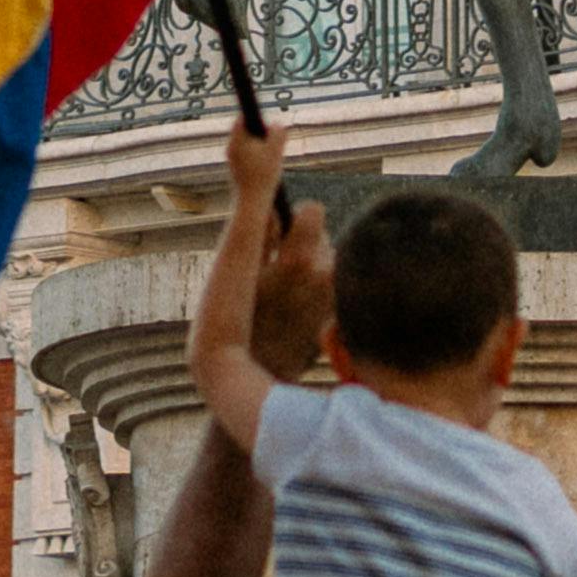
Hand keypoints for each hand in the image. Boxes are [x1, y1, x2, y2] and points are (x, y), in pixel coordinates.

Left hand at [221, 117, 286, 217]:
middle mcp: (231, 148)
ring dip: (260, 147)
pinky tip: (268, 168)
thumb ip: (278, 134)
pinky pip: (247, 157)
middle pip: (246, 131)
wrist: (250, 204)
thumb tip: (277, 124)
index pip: (243, 118)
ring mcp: (232, 160)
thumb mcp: (275, 151)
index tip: (268, 123)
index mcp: (236, 141)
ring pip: (247, 145)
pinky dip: (257, 158)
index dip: (257, 117)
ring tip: (273, 157)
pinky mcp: (236, 170)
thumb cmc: (263, 176)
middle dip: (261, 134)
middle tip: (274, 142)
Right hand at [249, 199, 334, 381]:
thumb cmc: (239, 321)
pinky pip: (331, 286)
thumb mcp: (238, 272)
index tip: (280, 236)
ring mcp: (335, 297)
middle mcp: (326, 276)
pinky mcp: (338, 316)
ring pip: (327, 261)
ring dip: (312, 269)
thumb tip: (270, 199)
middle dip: (303, 245)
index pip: (313, 210)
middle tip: (277, 273)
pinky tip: (300, 313)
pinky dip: (318, 291)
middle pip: (321, 236)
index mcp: (299, 260)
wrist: (258, 377)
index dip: (295, 218)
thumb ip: (257, 229)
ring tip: (287, 297)